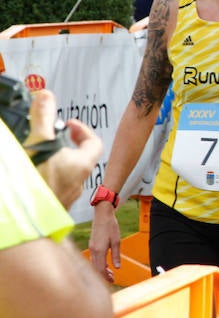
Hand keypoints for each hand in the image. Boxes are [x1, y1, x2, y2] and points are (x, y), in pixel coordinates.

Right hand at [28, 90, 102, 208]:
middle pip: (79, 158)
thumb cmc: (35, 184)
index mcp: (82, 165)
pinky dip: (44, 178)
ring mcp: (66, 197)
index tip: (67, 124)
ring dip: (53, 162)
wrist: (24, 222)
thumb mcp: (39, 143)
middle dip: (63, 145)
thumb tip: (46, 95)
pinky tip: (29, 174)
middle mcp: (79, 182)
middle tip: (48, 138)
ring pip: (65, 174)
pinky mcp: (52, 207)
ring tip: (36, 154)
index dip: (82, 130)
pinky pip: (53, 188)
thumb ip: (43, 118)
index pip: (94, 143)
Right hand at [88, 202, 120, 283]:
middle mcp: (93, 250)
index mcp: (99, 250)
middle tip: (113, 279)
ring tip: (111, 273)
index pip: (100, 269)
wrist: (102, 214)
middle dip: (104, 275)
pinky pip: (94, 258)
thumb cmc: (110, 226)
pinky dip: (99, 264)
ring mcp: (91, 247)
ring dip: (102, 270)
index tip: (113, 280)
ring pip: (94, 264)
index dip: (106, 277)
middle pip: (96, 268)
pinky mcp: (92, 245)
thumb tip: (117, 267)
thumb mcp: (116, 241)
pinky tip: (106, 264)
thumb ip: (116, 255)